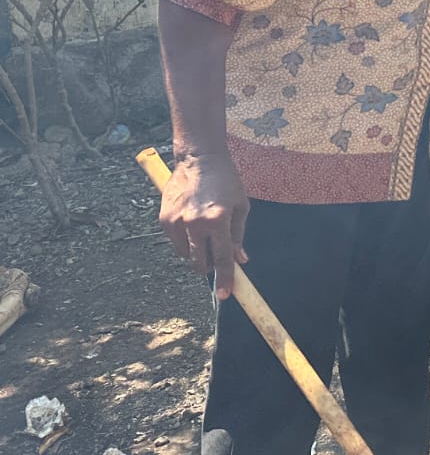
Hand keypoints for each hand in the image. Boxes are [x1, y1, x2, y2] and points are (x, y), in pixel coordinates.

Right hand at [159, 152, 249, 299]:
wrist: (199, 159)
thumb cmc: (226, 181)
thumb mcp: (241, 206)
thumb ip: (238, 236)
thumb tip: (240, 261)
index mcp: (219, 219)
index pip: (223, 258)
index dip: (225, 279)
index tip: (225, 295)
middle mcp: (196, 223)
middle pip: (201, 263)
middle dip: (209, 266)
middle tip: (216, 254)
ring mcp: (177, 222)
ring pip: (187, 255)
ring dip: (197, 250)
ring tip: (204, 228)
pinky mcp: (164, 220)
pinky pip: (175, 242)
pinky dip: (184, 239)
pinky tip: (191, 220)